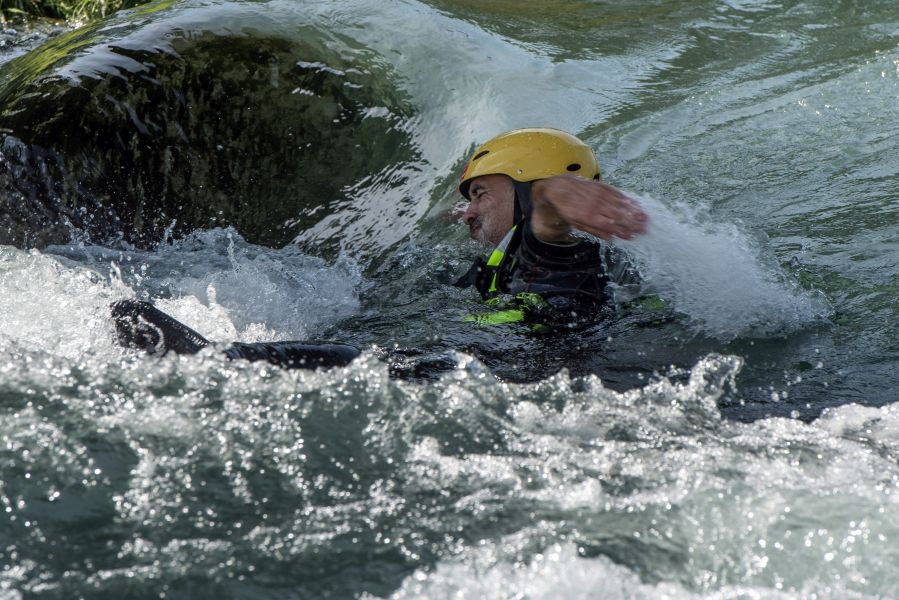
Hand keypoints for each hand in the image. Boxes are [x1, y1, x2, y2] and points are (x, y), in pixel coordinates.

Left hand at [530, 175, 647, 241]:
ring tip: (646, 219)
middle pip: (618, 215)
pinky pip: (619, 195)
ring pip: (621, 205)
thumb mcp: (576, 223)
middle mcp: (597, 205)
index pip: (610, 225)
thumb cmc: (568, 208)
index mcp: (588, 216)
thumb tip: (611, 238)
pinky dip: (630, 201)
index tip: (633, 236)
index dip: (622, 231)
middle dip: (633, 223)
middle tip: (645, 229)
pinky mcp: (604, 187)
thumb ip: (594, 230)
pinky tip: (638, 206)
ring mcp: (601, 195)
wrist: (562, 187)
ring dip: (635, 212)